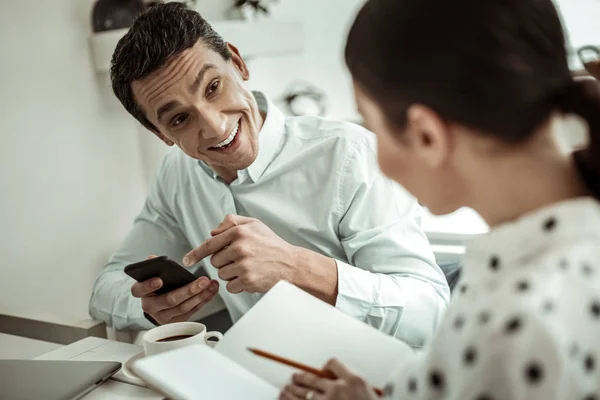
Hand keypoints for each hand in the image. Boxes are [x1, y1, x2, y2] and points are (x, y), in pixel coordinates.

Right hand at [131, 256, 219, 324]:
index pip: (139, 290)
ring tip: (211, 284)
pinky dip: (204, 299)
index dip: (148, 285)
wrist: (157, 304)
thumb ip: (152, 266)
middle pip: (169, 300)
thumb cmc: (156, 286)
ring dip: (200, 295)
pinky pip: (192, 311)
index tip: (159, 280)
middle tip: (203, 281)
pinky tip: (211, 290)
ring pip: (184, 307)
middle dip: (188, 290)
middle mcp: (151, 307)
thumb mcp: (151, 275)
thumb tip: (154, 258)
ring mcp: (164, 317)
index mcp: (141, 293)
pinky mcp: (177, 322)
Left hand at [182, 214, 297, 293]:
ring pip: (222, 275)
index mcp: (239, 231)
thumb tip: (212, 232)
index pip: (210, 243)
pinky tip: (251, 278)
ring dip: (232, 274)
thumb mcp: (255, 225)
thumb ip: (232, 222)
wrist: (292, 264)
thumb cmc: (272, 245)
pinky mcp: (247, 280)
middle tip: (241, 260)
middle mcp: (240, 247)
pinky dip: (238, 285)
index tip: (187, 259)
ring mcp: (243, 264)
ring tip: (248, 268)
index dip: (196, 253)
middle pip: (215, 261)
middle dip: (224, 262)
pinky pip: (230, 287)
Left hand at [279, 359, 376, 399]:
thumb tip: (337, 380)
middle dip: (300, 378)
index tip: (321, 370)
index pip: (333, 364)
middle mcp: (338, 391)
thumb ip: (353, 383)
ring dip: (292, 390)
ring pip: (304, 393)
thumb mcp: (369, 391)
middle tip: (294, 377)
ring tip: (286, 389)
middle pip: (313, 379)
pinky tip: (285, 399)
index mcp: (352, 381)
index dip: (325, 366)